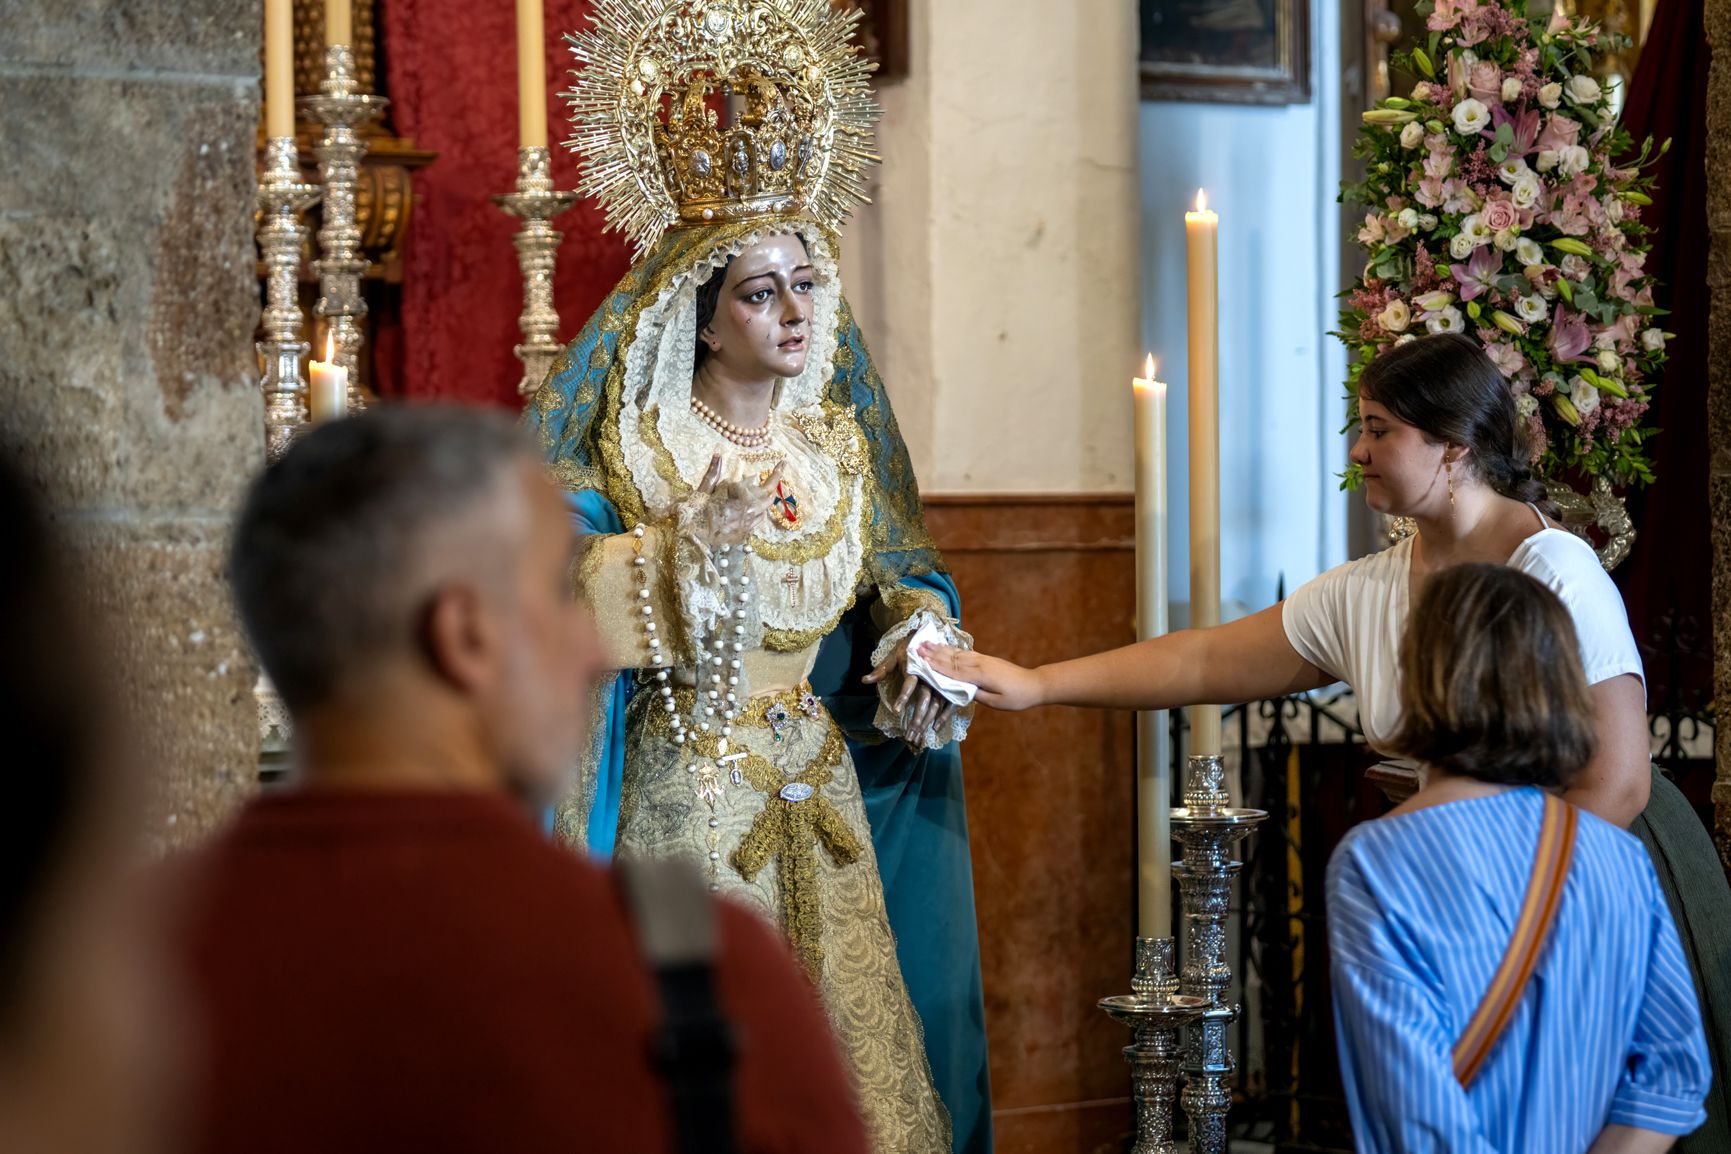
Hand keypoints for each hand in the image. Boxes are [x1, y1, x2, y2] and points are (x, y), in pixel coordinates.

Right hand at [693, 454, 785, 546]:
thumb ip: (713, 473)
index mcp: (742, 502)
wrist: (692, 540)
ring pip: (764, 511)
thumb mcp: (703, 491)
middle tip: (769, 476)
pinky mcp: (743, 536)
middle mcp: (749, 515)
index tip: (783, 463)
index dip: (776, 474)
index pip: (767, 487)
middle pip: (768, 499)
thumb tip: (718, 455)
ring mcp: (747, 527)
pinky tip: (746, 508)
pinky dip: (756, 512)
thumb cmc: (696, 514)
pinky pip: (756, 522)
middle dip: (769, 487)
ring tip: (753, 493)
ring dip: (762, 501)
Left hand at [863, 637, 956, 738]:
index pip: (909, 685)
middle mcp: (930, 676)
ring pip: (936, 705)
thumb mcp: (893, 656)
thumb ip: (881, 669)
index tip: (895, 710)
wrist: (928, 637)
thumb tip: (864, 680)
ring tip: (917, 736)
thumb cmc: (908, 648)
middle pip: (925, 700)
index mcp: (915, 668)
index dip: (903, 697)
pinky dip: (944, 717)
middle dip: (917, 718)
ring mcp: (940, 682)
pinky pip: (948, 704)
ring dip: (927, 721)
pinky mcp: (948, 686)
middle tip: (909, 734)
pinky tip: (935, 729)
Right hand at [913, 643, 1043, 711]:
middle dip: (934, 653)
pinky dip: (952, 649)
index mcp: (981, 675)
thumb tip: (961, 690)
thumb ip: (977, 695)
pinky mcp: (986, 658)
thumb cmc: (1016, 697)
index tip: (922, 660)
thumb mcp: (996, 702)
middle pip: (952, 658)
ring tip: (926, 644)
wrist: (1033, 684)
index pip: (954, 670)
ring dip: (940, 649)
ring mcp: (983, 659)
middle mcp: (980, 663)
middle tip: (917, 648)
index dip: (937, 666)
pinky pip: (965, 653)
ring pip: (957, 653)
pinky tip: (945, 647)